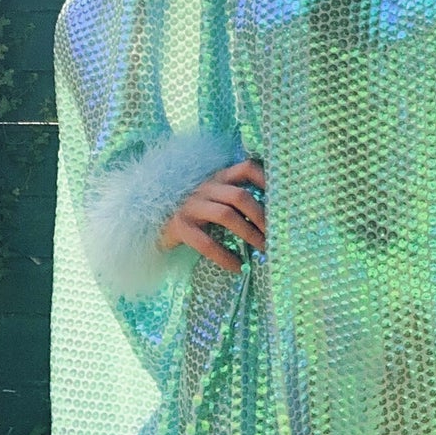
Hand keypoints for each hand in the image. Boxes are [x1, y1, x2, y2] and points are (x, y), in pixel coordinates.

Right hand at [157, 158, 265, 274]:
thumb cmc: (194, 214)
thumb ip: (236, 200)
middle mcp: (205, 187)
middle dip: (261, 216)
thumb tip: (272, 219)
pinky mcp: (180, 226)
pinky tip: (237, 267)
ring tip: (262, 249)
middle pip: (240, 195)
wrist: (153, 224)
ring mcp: (191, 205)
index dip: (265, 178)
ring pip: (225, 214)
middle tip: (275, 235)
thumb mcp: (215, 198)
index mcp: (218, 178)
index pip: (245, 167)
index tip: (282, 197)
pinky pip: (205, 242)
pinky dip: (224, 256)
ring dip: (248, 234)